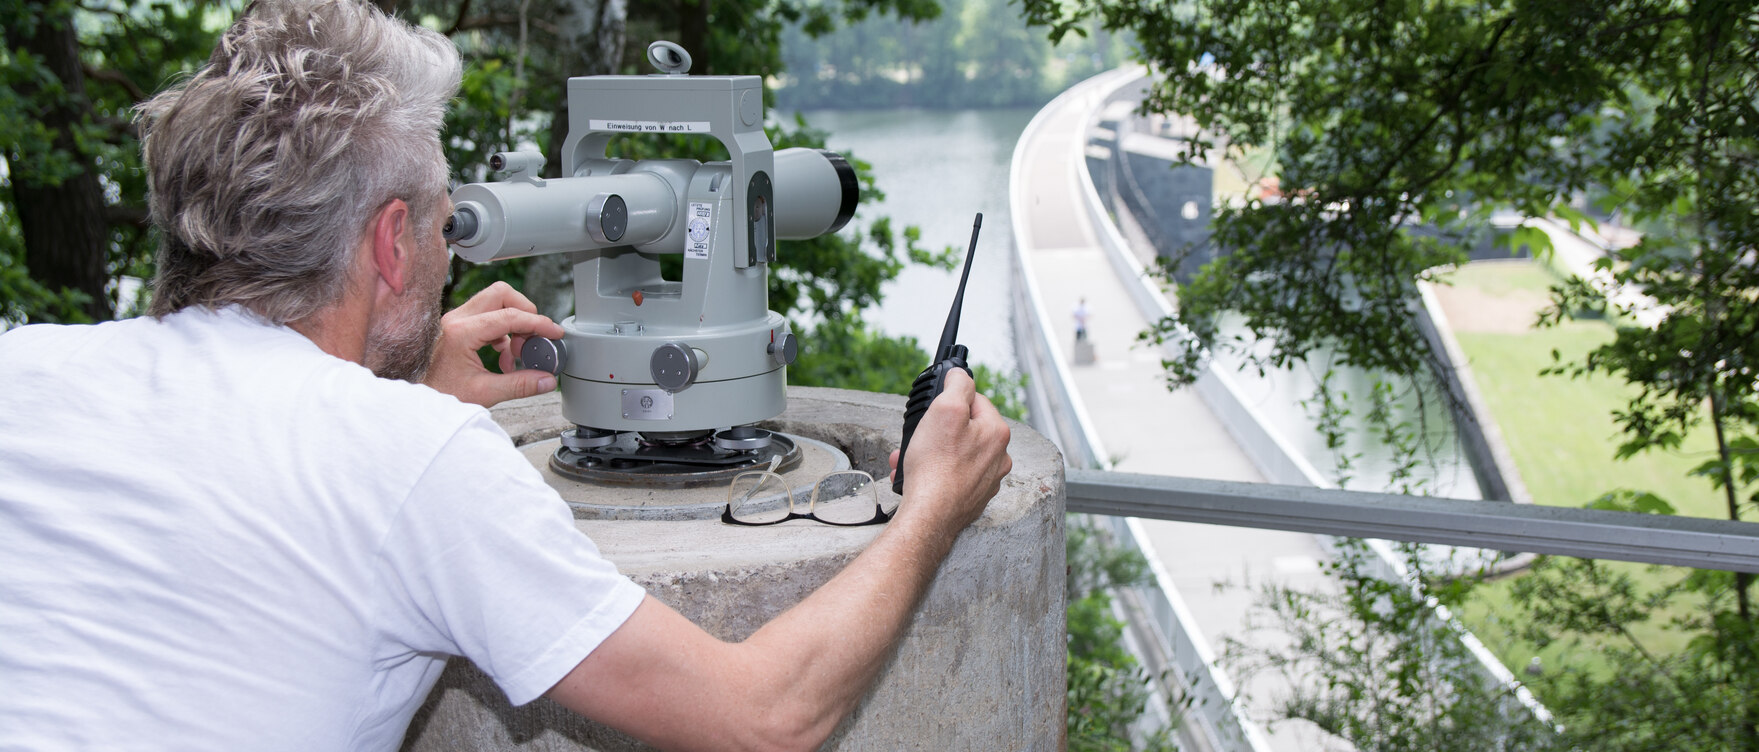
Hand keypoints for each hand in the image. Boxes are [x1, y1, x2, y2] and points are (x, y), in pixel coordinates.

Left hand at [423, 282, 565, 406]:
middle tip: (533, 336)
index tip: (553, 333)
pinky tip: (504, 356)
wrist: (419, 399)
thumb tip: (546, 379)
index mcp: (461, 333)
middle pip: (501, 294)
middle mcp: (456, 319)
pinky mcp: (457, 326)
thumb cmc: (441, 395)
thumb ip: (520, 385)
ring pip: (495, 301)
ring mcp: (455, 320)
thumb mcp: (485, 393)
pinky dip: (503, 331)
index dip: (537, 323)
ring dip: (513, 322)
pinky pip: (488, 316)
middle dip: (524, 312)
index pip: (509, 316)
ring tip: (517, 352)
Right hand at [888, 370, 1011, 531]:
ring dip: (929, 452)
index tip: (934, 408)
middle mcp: (998, 457)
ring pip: (955, 454)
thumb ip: (957, 386)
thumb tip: (961, 374)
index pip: (975, 400)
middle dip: (934, 430)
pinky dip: (934, 473)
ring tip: (907, 458)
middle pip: (964, 429)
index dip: (950, 401)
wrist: (929, 517)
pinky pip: (952, 476)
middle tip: (916, 435)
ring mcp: (986, 480)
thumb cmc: (936, 467)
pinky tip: (916, 477)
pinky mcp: (972, 498)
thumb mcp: (945, 410)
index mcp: (997, 433)